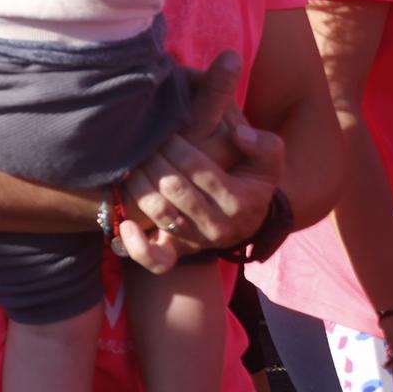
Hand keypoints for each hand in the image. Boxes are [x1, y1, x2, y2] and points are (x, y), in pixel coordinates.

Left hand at [120, 64, 282, 267]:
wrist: (243, 220)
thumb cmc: (249, 181)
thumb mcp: (266, 163)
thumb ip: (264, 145)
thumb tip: (239, 134)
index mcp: (239, 202)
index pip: (197, 168)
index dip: (174, 145)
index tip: (164, 131)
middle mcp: (217, 226)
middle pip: (173, 187)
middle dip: (153, 159)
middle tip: (144, 144)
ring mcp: (195, 242)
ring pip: (159, 212)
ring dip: (138, 183)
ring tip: (132, 164)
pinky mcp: (177, 253)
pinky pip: (155, 260)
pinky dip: (136, 246)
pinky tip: (126, 224)